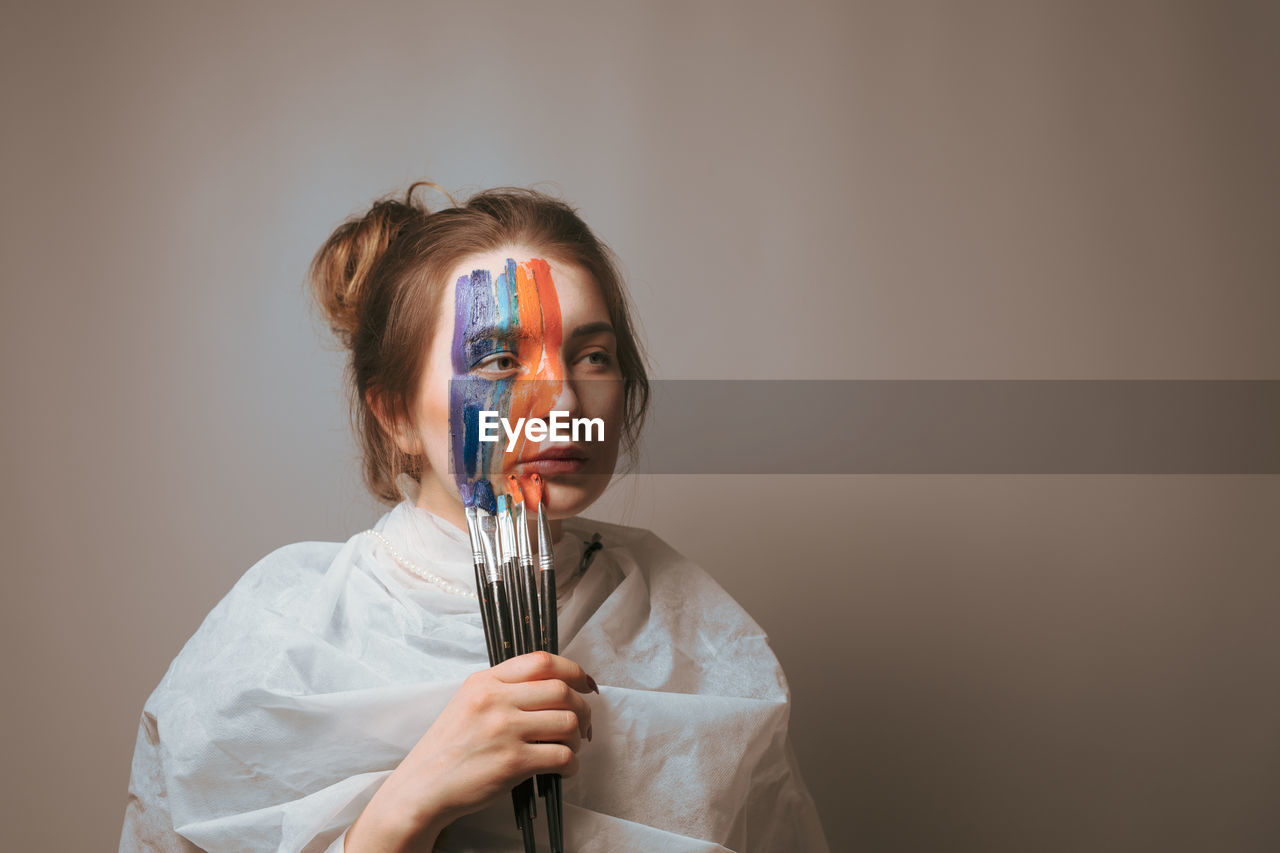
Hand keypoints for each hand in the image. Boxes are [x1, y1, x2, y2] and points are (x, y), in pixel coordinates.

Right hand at [347, 651, 597, 850]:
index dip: (573, 670)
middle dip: (582, 708)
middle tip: (584, 724)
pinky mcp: (512, 762)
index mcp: (485, 682)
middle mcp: (495, 700)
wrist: (422, 787)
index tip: (586, 684)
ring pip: (567, 722)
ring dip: (578, 738)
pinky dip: (571, 765)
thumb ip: (503, 690)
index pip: (541, 661)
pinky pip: (562, 756)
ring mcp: (504, 730)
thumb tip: (554, 687)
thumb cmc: (448, 748)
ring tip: (570, 748)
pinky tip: (564, 770)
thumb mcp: (468, 702)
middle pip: (561, 690)